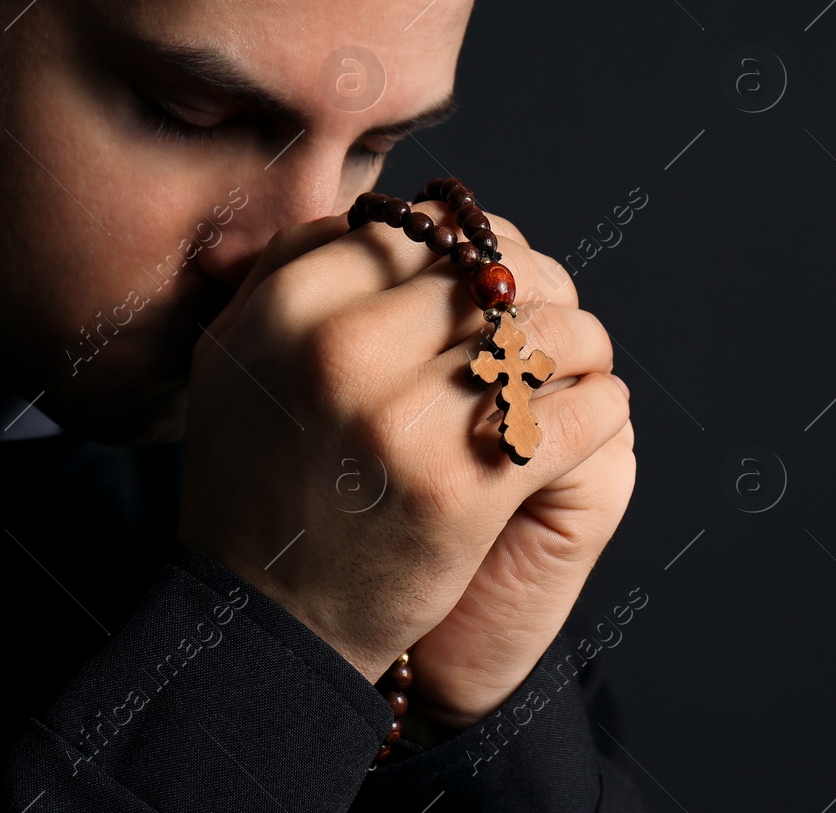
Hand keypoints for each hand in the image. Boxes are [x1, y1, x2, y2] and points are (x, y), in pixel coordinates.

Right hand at [176, 199, 633, 703]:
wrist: (266, 622)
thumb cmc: (259, 483)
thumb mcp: (235, 360)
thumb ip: (288, 274)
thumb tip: (374, 213)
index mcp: (289, 309)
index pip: (416, 231)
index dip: (464, 247)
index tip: (483, 277)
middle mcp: (341, 353)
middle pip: (488, 275)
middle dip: (537, 288)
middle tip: (550, 316)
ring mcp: (404, 421)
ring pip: (546, 333)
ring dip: (581, 343)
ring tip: (580, 362)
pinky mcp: (463, 489)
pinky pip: (575, 412)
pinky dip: (600, 407)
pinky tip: (591, 413)